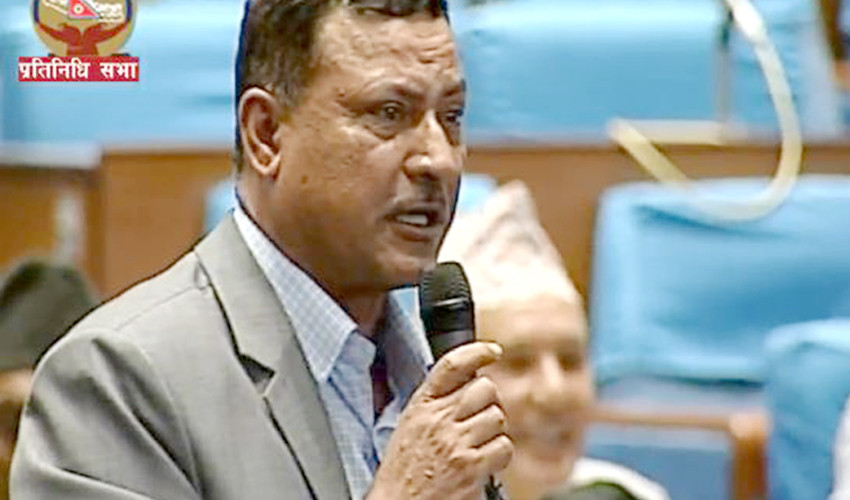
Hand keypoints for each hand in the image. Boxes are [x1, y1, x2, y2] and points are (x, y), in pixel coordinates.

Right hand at [368, 342, 512, 499]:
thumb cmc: (405, 471)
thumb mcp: (411, 426)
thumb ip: (437, 404)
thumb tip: (470, 384)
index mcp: (421, 406)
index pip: (451, 365)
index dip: (477, 352)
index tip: (493, 351)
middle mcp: (437, 419)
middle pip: (484, 388)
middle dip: (489, 402)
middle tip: (480, 420)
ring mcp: (455, 442)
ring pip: (497, 416)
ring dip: (494, 432)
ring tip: (478, 446)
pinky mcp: (470, 466)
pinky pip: (503, 446)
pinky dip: (499, 455)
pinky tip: (484, 463)